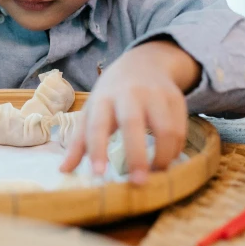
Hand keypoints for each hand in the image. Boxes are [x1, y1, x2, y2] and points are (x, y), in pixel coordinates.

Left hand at [59, 41, 197, 183]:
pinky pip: (180, 129)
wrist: (143, 62)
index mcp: (103, 98)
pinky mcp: (176, 98)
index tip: (99, 175)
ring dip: (163, 156)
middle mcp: (129, 93)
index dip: (97, 149)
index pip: (97, 125)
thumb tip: (64, 170)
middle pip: (132, 123)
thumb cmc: (111, 94)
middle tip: (138, 182)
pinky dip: (175, 150)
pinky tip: (167, 160)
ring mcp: (155, 94)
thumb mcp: (92, 111)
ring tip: (155, 175)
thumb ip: (80, 142)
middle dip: (136, 155)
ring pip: (165, 129)